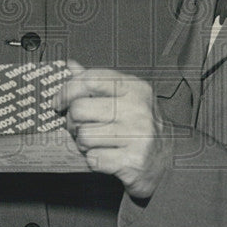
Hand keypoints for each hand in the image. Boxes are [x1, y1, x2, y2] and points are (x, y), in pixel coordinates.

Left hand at [54, 62, 168, 199]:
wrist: (167, 160)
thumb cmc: (137, 125)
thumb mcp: (124, 97)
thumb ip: (96, 82)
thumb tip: (70, 65)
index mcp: (135, 88)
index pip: (90, 79)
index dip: (66, 90)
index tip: (58, 103)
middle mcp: (138, 109)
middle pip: (79, 110)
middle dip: (73, 122)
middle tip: (81, 127)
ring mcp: (137, 135)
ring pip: (83, 137)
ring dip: (84, 144)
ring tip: (98, 143)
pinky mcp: (133, 161)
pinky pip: (93, 159)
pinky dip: (94, 161)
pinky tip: (108, 157)